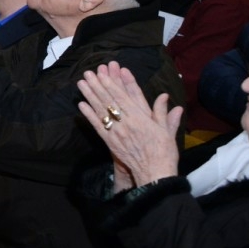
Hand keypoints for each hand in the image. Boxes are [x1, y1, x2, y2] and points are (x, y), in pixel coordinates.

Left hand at [76, 62, 181, 187]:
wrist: (154, 174)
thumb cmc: (163, 152)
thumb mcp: (166, 131)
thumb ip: (162, 112)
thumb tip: (165, 96)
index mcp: (140, 118)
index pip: (123, 97)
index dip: (112, 84)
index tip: (103, 74)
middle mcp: (126, 123)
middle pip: (109, 101)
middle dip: (98, 85)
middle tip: (88, 73)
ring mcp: (116, 132)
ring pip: (101, 111)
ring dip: (90, 96)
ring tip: (81, 83)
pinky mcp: (110, 142)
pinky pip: (97, 126)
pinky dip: (89, 115)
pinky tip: (82, 105)